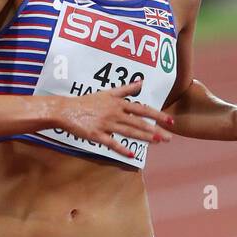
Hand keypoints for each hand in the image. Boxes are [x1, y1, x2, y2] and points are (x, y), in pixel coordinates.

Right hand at [54, 79, 173, 159]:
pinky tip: (133, 155)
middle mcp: (115, 113)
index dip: (157, 115)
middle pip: (139, 122)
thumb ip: (126, 89)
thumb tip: (141, 81)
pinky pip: (112, 143)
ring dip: (144, 137)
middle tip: (170, 137)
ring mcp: (106, 124)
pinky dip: (122, 149)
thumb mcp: (107, 93)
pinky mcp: (97, 135)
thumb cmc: (87, 102)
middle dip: (155, 130)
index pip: (142, 109)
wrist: (67, 110)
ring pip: (129, 132)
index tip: (170, 121)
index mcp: (118, 104)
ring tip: (158, 142)